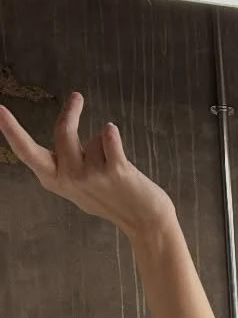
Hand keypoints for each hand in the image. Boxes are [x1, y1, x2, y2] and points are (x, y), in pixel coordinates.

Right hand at [0, 93, 174, 239]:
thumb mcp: (78, 187)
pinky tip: (115, 139)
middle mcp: (69, 178)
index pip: (27, 151)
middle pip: (63, 131)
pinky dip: (113, 135)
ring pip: (93, 138)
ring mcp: (91, 176)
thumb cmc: (112, 200)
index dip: (12, 130)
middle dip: (71, 112)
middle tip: (77, 97)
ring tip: (114, 167)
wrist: (145, 220)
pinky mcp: (115, 171)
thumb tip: (60, 132)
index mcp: (54, 180)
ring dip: (105, 144)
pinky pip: (109, 137)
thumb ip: (64, 165)